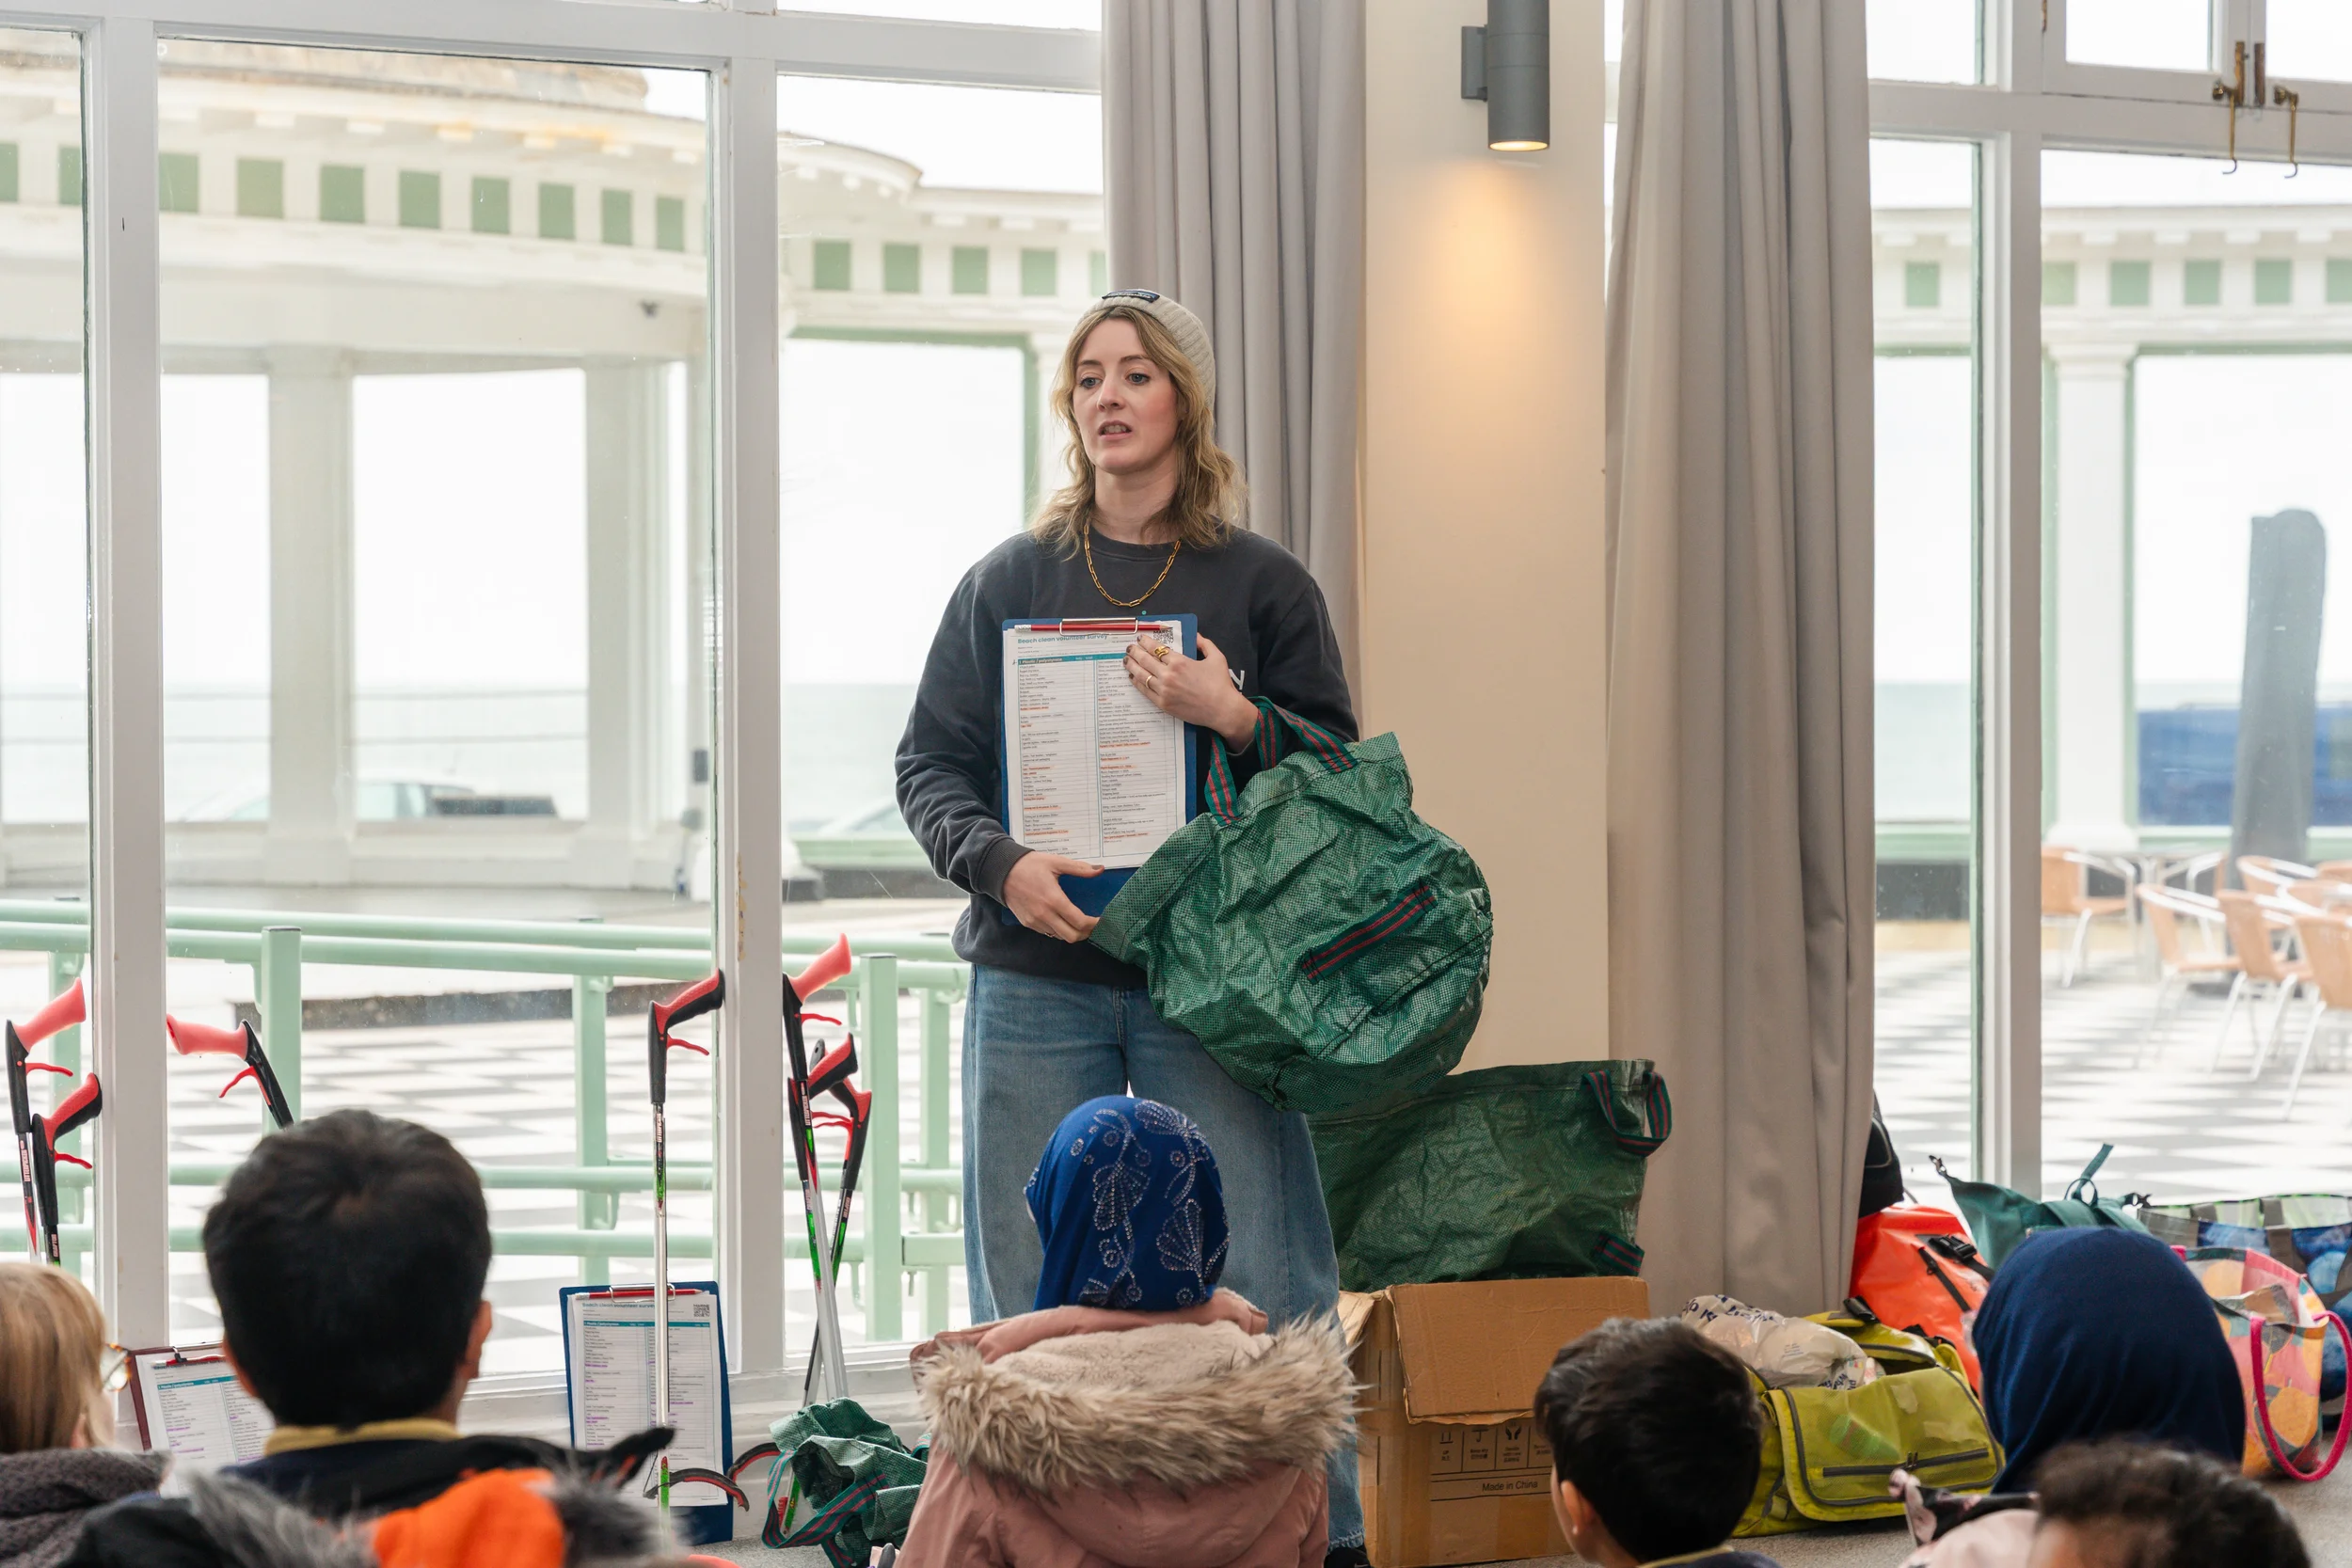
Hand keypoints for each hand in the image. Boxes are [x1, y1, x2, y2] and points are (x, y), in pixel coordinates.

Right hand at [1003, 850, 1100, 941]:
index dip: (1094, 924)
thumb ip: (1079, 868)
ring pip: (1060, 937)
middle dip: (1086, 933)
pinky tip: (1063, 920)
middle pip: (1072, 936)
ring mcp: (1035, 922)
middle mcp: (1044, 915)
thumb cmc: (1029, 865)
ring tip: (1080, 923)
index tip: (1102, 920)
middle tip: (1093, 924)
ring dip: (1073, 932)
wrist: (1001, 871)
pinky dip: (1059, 931)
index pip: (1080, 922)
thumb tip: (1100, 870)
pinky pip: (1048, 933)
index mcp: (1054, 900)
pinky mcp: (1028, 923)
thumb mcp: (1056, 862)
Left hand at [1125, 633, 1257, 749]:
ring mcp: (1163, 690)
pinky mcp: (1163, 704)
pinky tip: (1133, 677)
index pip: (1156, 649)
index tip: (1140, 639)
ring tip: (1126, 661)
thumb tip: (1195, 635)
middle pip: (1145, 660)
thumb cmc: (1221, 684)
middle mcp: (1168, 675)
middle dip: (1134, 652)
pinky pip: (1145, 691)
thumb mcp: (1217, 657)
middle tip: (1129, 648)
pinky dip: (1137, 682)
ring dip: (1132, 666)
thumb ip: (1204, 644)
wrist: (1222, 709)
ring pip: (1141, 675)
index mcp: (1180, 661)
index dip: (1146, 642)